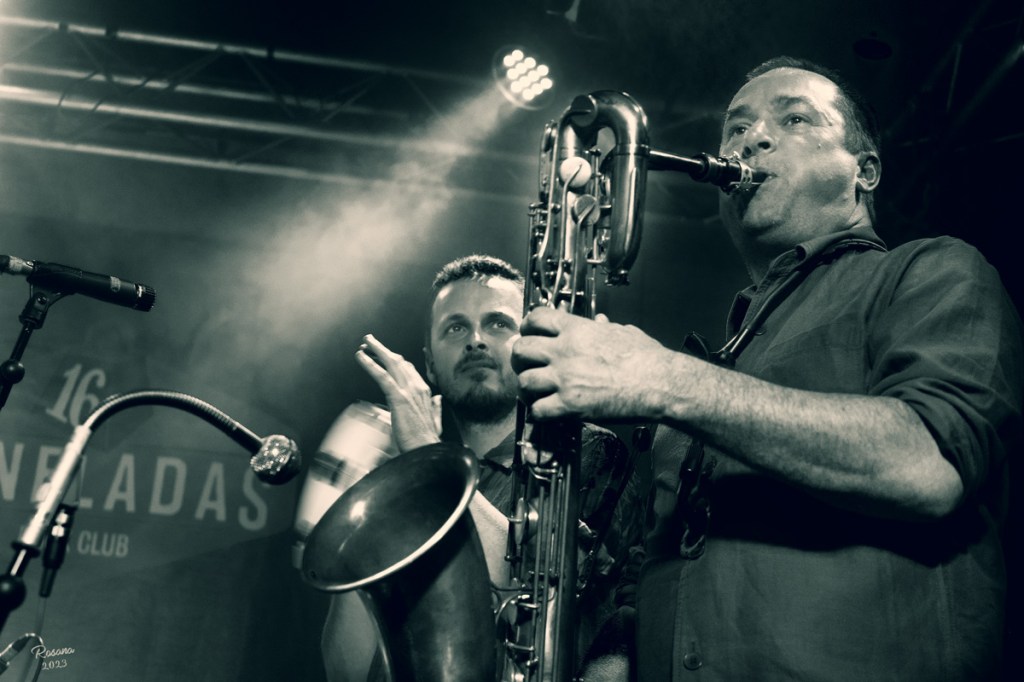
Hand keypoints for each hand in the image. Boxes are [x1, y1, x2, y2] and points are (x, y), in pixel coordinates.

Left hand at [355, 334, 440, 452]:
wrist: (427, 451)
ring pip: (391, 363)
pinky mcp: (398, 397)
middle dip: (383, 350)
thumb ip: (435, 408)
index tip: (384, 354)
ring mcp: (408, 390)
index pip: (408, 369)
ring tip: (364, 344)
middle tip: (369, 342)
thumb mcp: (435, 420)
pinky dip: (369, 364)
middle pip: (398, 361)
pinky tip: (360, 357)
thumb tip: (437, 399)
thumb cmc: (427, 441)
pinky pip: (381, 375)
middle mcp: (417, 387)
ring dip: (376, 350)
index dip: (395, 360)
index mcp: (424, 392)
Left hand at [511, 307, 669, 421]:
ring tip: (535, 393)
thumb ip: (606, 327)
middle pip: (521, 349)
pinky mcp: (570, 405)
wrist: (661, 383)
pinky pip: (538, 411)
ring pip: (524, 382)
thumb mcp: (624, 332)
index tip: (529, 334)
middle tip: (527, 366)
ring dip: (527, 389)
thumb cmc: (648, 359)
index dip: (528, 326)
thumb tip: (600, 322)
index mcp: (577, 330)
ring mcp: (565, 378)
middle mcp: (565, 351)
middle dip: (520, 360)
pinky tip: (547, 413)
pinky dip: (538, 414)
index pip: (536, 318)